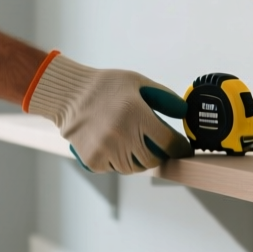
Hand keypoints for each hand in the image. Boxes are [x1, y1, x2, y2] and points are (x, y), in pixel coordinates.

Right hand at [24, 53, 191, 173]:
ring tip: (132, 143)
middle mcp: (122, 134)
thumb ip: (164, 98)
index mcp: (136, 113)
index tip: (181, 148)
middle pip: (153, 159)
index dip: (179, 148)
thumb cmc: (105, 87)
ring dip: (138, 159)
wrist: (68, 95)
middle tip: (156, 145)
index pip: (168, 142)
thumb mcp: (137, 82)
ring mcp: (106, 150)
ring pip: (134, 167)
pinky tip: (114, 145)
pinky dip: (118, 161)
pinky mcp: (93, 160)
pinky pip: (114, 169)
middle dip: (159, 153)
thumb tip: (184, 112)